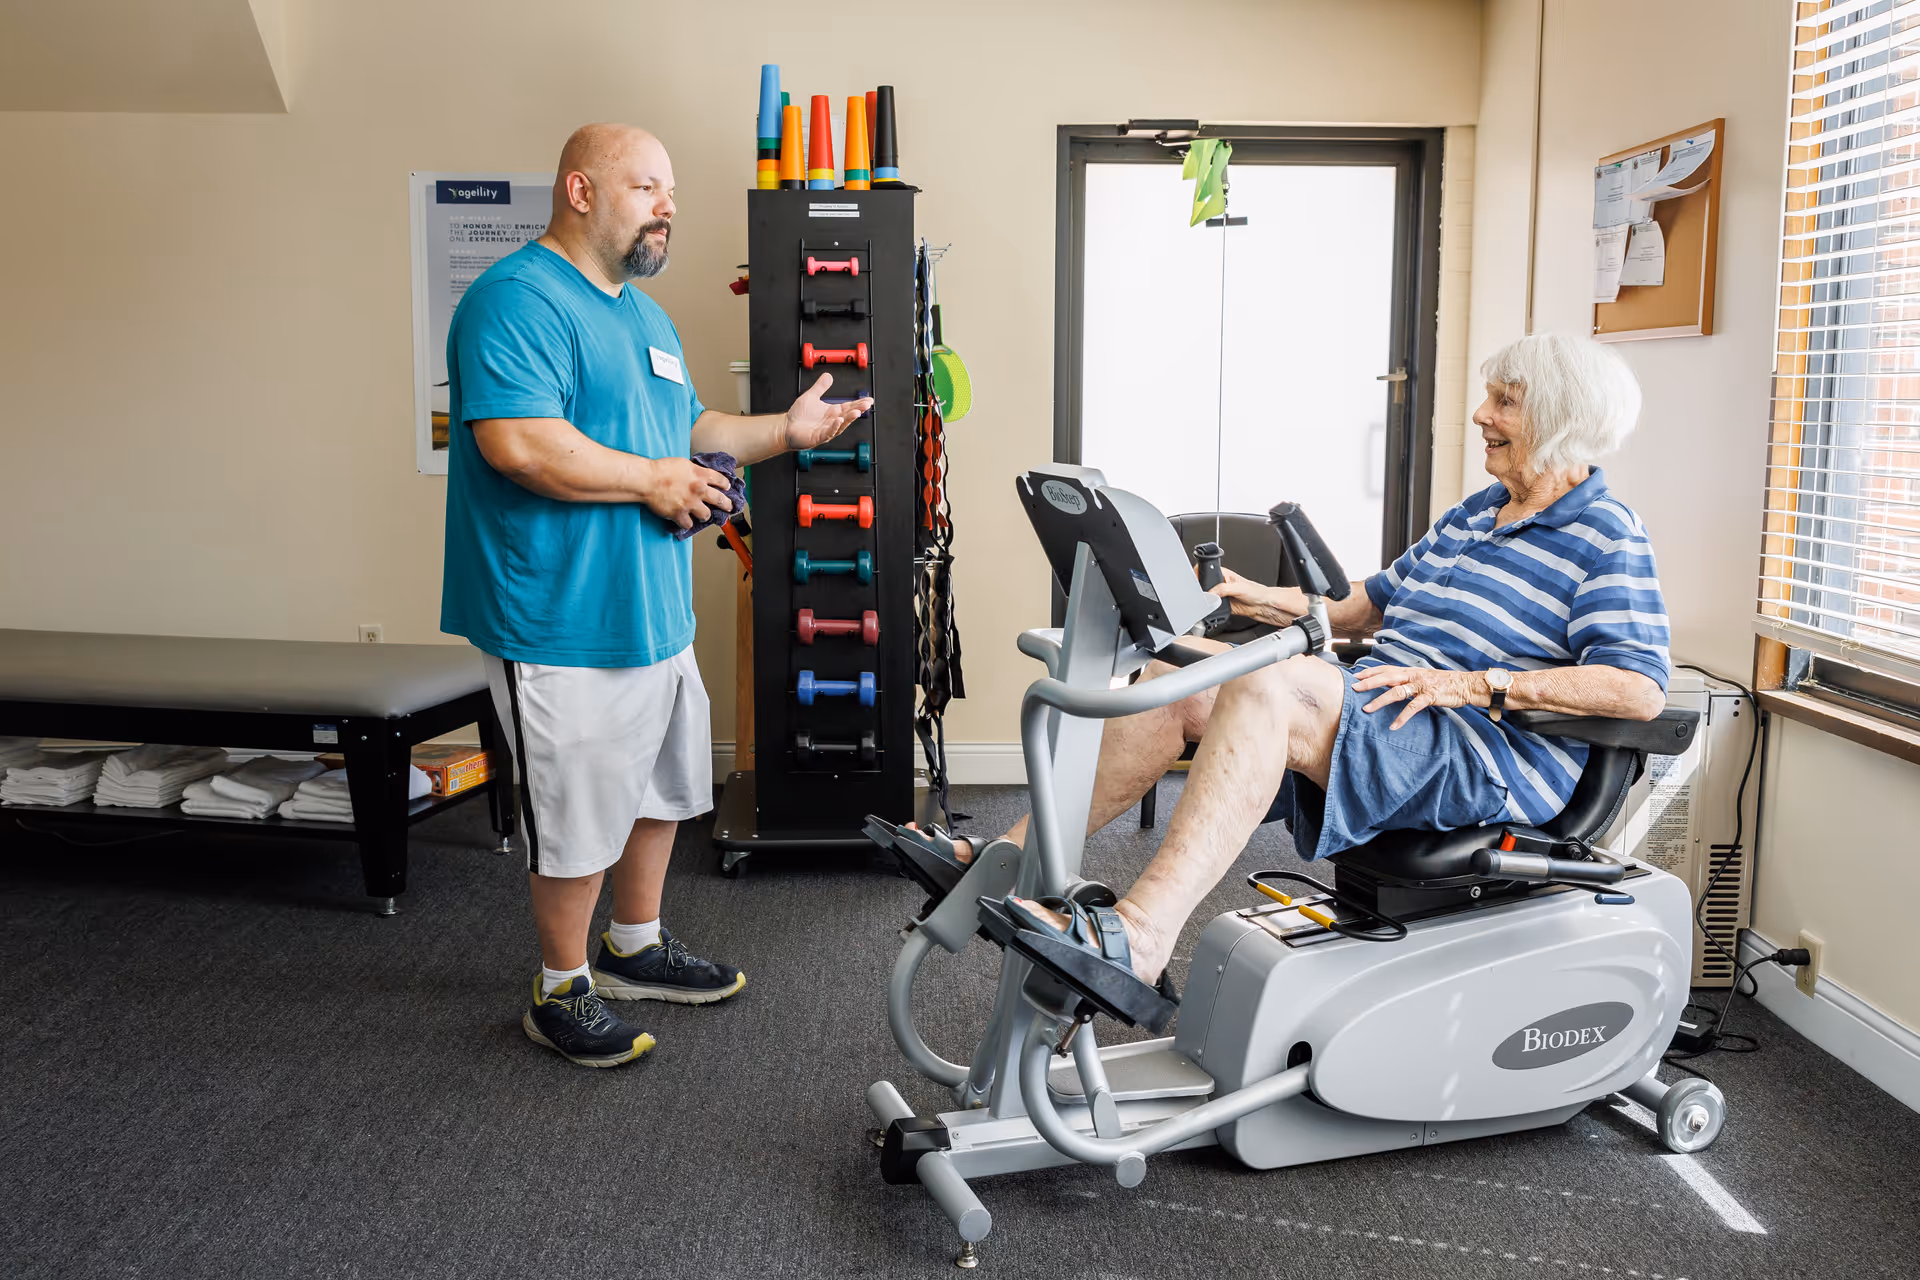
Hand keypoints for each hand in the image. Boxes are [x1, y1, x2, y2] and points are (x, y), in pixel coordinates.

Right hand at [640, 457, 731, 529]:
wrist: (648, 479)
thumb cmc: (661, 469)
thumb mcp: (683, 463)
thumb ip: (694, 470)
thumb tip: (699, 474)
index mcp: (700, 475)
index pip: (720, 480)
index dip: (725, 484)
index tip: (727, 487)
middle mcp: (699, 490)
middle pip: (720, 499)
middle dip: (726, 504)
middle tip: (729, 507)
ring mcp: (690, 503)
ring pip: (706, 515)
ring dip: (705, 515)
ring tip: (703, 515)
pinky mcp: (679, 514)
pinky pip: (688, 524)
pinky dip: (687, 523)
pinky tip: (685, 521)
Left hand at [783, 373, 873, 449]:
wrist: (786, 427)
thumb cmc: (798, 416)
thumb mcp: (811, 396)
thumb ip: (821, 387)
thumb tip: (828, 375)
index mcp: (832, 412)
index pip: (848, 407)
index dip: (858, 403)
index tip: (868, 400)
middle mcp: (831, 422)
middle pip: (848, 415)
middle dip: (858, 410)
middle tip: (867, 404)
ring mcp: (826, 430)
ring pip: (841, 425)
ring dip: (849, 419)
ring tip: (856, 412)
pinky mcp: (818, 437)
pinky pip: (829, 432)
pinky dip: (834, 426)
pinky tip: (838, 420)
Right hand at [1208, 567, 1295, 626]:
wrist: (1263, 606)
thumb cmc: (1257, 592)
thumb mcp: (1239, 587)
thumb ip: (1223, 589)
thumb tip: (1211, 593)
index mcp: (1223, 573)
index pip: (1206, 571)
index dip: (1201, 576)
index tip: (1200, 583)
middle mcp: (1221, 584)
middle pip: (1204, 586)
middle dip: (1204, 591)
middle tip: (1210, 595)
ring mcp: (1221, 595)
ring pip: (1207, 598)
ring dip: (1208, 601)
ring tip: (1217, 602)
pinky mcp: (1222, 606)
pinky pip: (1212, 608)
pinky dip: (1213, 610)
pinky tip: (1218, 608)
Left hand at [1351, 665, 1482, 729]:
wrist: (1466, 684)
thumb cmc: (1444, 682)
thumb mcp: (1424, 677)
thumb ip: (1409, 680)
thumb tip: (1393, 684)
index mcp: (1411, 671)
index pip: (1386, 668)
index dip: (1371, 671)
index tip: (1356, 675)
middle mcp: (1414, 676)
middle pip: (1387, 677)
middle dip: (1369, 683)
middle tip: (1354, 688)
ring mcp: (1421, 686)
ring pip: (1396, 692)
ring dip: (1380, 701)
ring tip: (1367, 709)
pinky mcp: (1430, 696)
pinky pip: (1413, 708)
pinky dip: (1402, 718)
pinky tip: (1393, 726)